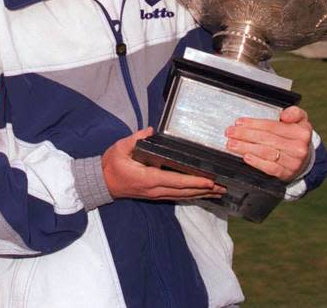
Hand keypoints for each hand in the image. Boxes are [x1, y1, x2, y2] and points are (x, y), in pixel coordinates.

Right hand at [102, 128, 226, 200]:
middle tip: (223, 187)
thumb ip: (135, 139)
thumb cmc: (112, 164)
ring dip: (201, 194)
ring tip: (219, 192)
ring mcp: (156, 194)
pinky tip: (202, 194)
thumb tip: (149, 131)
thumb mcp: (120, 148)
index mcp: (147, 178)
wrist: (103, 182)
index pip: (174, 180)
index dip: (193, 181)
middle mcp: (154, 189)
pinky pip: (178, 196)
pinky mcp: (157, 195)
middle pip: (183, 191)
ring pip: (183, 196)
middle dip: (204, 190)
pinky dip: (192, 195)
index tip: (209, 181)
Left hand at [225, 106, 312, 181]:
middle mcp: (298, 147)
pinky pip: (270, 168)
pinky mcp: (287, 174)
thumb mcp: (301, 120)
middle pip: (266, 139)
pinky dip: (257, 163)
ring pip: (266, 153)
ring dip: (246, 148)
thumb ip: (294, 113)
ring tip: (232, 144)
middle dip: (245, 135)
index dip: (254, 124)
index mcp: (302, 132)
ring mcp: (293, 162)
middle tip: (230, 132)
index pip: (273, 126)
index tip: (239, 122)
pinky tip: (246, 157)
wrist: (305, 159)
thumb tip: (284, 115)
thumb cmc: (296, 137)